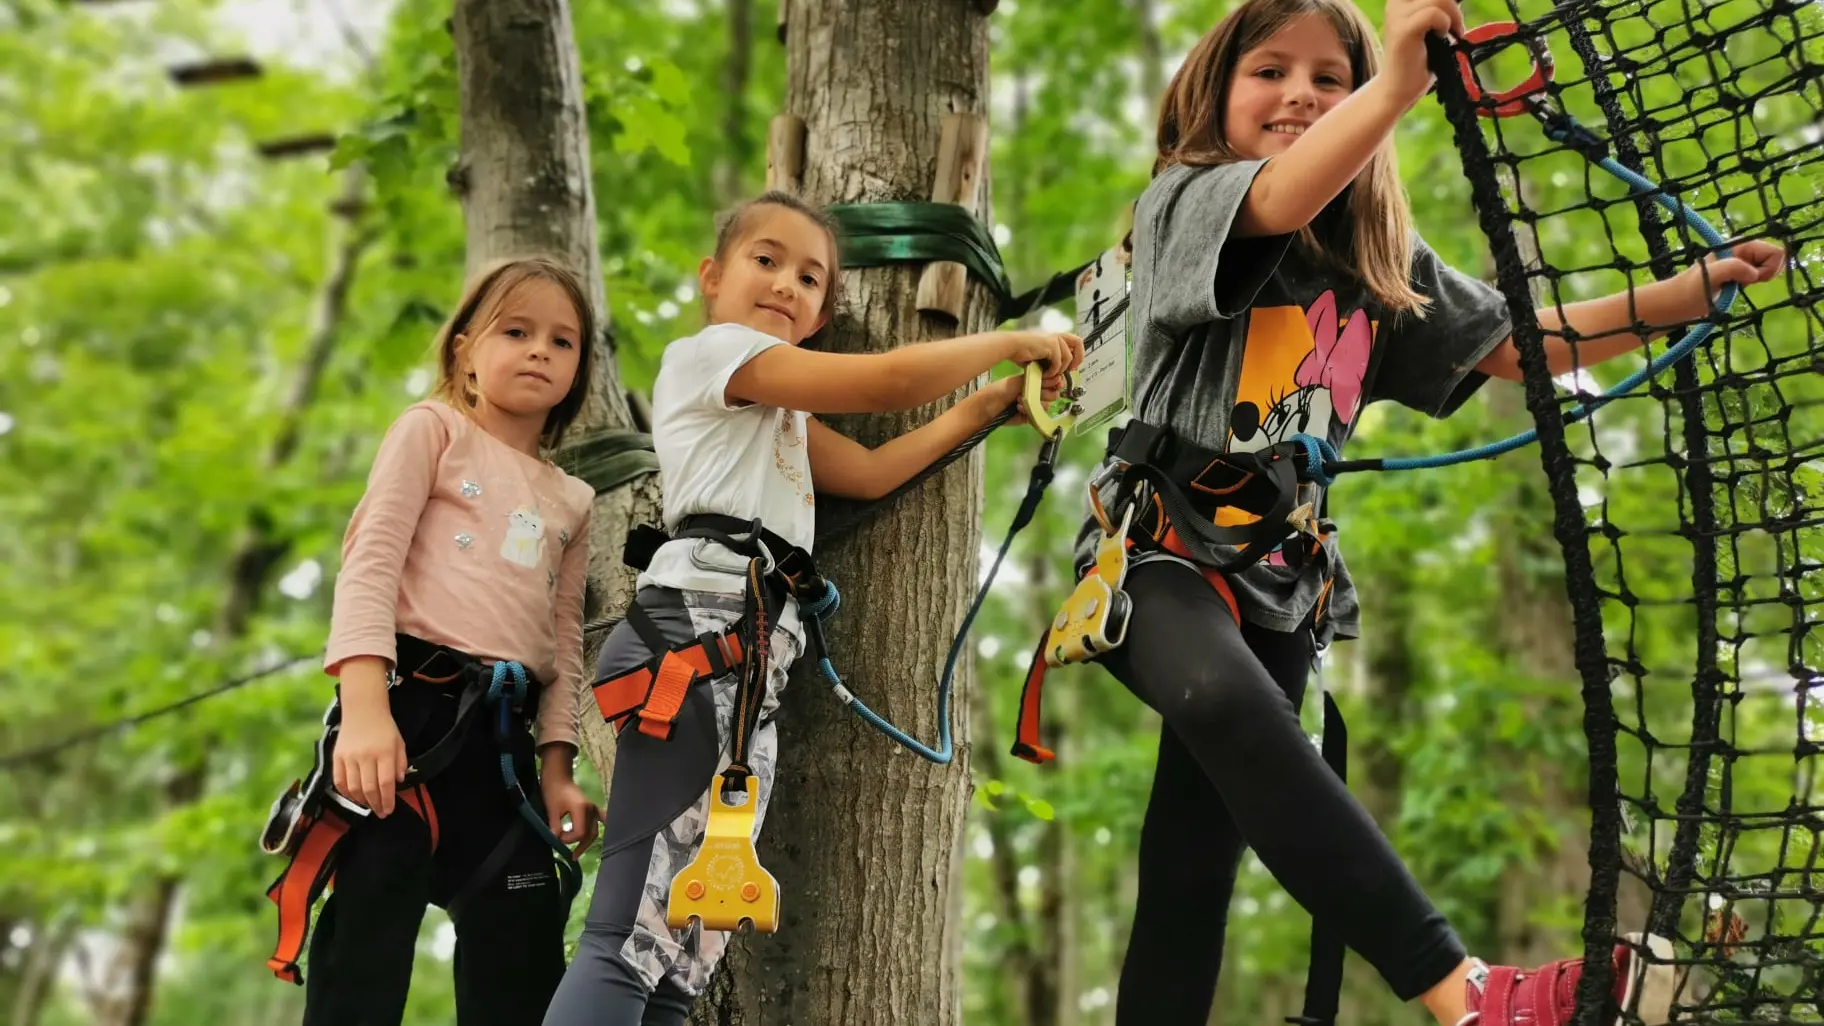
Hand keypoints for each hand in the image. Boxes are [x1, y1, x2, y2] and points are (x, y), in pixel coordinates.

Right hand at [333, 699, 406, 817]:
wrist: (363, 710)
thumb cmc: (384, 728)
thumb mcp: (399, 743)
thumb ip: (400, 763)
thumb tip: (398, 783)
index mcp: (384, 753)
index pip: (386, 783)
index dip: (387, 800)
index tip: (389, 810)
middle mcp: (366, 756)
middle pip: (369, 788)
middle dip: (375, 805)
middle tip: (380, 813)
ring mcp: (349, 757)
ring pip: (353, 787)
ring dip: (361, 801)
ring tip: (368, 806)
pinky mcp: (337, 757)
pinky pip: (339, 780)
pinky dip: (346, 793)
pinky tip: (353, 797)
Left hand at [540, 770, 601, 858]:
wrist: (557, 776)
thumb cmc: (553, 790)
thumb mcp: (551, 809)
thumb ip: (555, 826)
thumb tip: (556, 840)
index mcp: (581, 809)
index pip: (580, 832)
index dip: (568, 839)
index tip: (557, 837)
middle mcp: (591, 809)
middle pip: (590, 834)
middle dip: (580, 846)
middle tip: (571, 856)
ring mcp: (593, 808)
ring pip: (594, 829)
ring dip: (587, 841)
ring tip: (578, 851)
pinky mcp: (591, 807)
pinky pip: (600, 818)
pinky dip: (603, 825)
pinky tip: (607, 830)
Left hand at [983, 372, 1065, 427]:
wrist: (987, 407)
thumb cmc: (1000, 390)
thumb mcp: (1018, 380)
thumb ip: (1037, 379)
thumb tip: (1057, 378)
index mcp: (1034, 381)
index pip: (1052, 381)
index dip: (1055, 382)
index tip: (1055, 382)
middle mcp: (1036, 393)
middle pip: (1053, 394)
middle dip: (1044, 392)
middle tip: (1033, 391)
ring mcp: (1034, 406)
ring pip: (1048, 406)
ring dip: (1035, 401)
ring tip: (1019, 399)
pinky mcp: (1030, 418)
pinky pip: (1038, 416)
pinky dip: (1029, 411)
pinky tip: (1018, 408)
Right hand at [1003, 330, 1084, 376]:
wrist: (1012, 346)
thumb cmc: (1021, 351)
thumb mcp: (1041, 356)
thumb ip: (1051, 360)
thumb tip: (1059, 372)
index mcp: (1055, 336)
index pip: (1075, 342)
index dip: (1077, 354)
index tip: (1072, 366)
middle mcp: (1057, 336)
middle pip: (1078, 343)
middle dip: (1078, 358)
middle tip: (1071, 369)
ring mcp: (1055, 339)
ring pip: (1068, 357)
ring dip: (1060, 369)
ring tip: (1050, 374)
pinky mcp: (1051, 345)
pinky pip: (1058, 362)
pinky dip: (1052, 371)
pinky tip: (1044, 373)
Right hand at [1379, 0, 1466, 110]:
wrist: (1398, 88)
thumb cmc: (1418, 59)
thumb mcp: (1431, 26)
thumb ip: (1440, 8)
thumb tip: (1457, 0)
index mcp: (1400, 0)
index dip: (1446, 1)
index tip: (1449, 20)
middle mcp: (1395, 3)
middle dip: (1453, 5)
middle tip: (1455, 27)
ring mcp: (1396, 15)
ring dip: (1453, 15)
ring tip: (1451, 34)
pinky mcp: (1403, 31)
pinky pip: (1433, 14)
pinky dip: (1444, 24)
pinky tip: (1441, 37)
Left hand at [1686, 239, 1784, 304]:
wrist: (1675, 303)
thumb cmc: (1689, 290)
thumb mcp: (1710, 276)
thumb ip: (1732, 268)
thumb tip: (1754, 273)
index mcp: (1740, 245)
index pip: (1775, 252)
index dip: (1769, 268)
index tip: (1751, 279)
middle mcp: (1744, 250)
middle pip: (1776, 259)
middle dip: (1766, 273)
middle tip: (1743, 282)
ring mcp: (1742, 261)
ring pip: (1770, 268)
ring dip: (1759, 279)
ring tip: (1738, 285)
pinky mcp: (1739, 273)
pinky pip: (1761, 276)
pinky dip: (1754, 283)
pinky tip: (1737, 287)